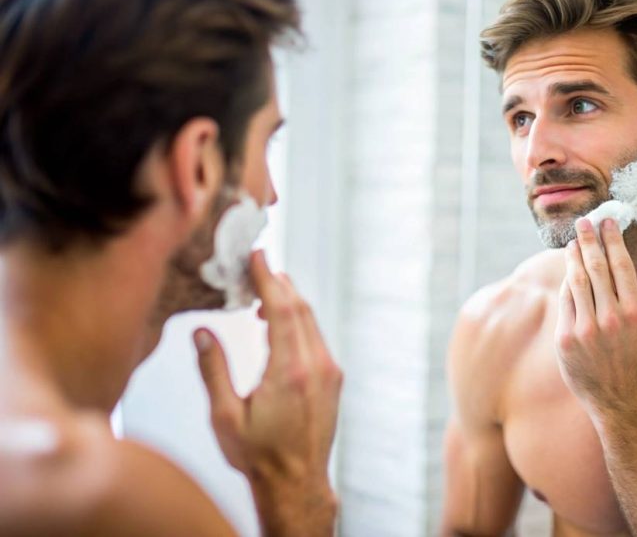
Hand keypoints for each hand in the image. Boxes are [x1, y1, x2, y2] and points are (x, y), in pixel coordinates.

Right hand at [195, 250, 341, 535]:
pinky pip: (315, 337)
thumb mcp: (225, 416)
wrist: (296, 483)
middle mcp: (315, 366)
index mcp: (288, 372)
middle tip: (257, 264)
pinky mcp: (332, 378)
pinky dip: (297, 320)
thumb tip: (201, 331)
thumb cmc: (258, 456)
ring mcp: (328, 371)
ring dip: (288, 300)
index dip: (268, 278)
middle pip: (299, 307)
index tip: (258, 256)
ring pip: (311, 320)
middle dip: (278, 282)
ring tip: (262, 291)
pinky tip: (278, 323)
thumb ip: (213, 370)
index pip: (281, 309)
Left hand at [555, 218, 636, 415]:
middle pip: (597, 268)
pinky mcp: (566, 338)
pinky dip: (567, 283)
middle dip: (590, 240)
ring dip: (574, 257)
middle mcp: (611, 319)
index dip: (613, 239)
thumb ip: (626, 298)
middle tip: (584, 222)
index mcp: (635, 313)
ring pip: (577, 281)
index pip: (621, 266)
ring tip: (574, 242)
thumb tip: (610, 261)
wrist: (616, 397)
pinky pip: (566, 301)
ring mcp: (586, 329)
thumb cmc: (630, 357)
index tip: (607, 221)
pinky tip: (569, 271)